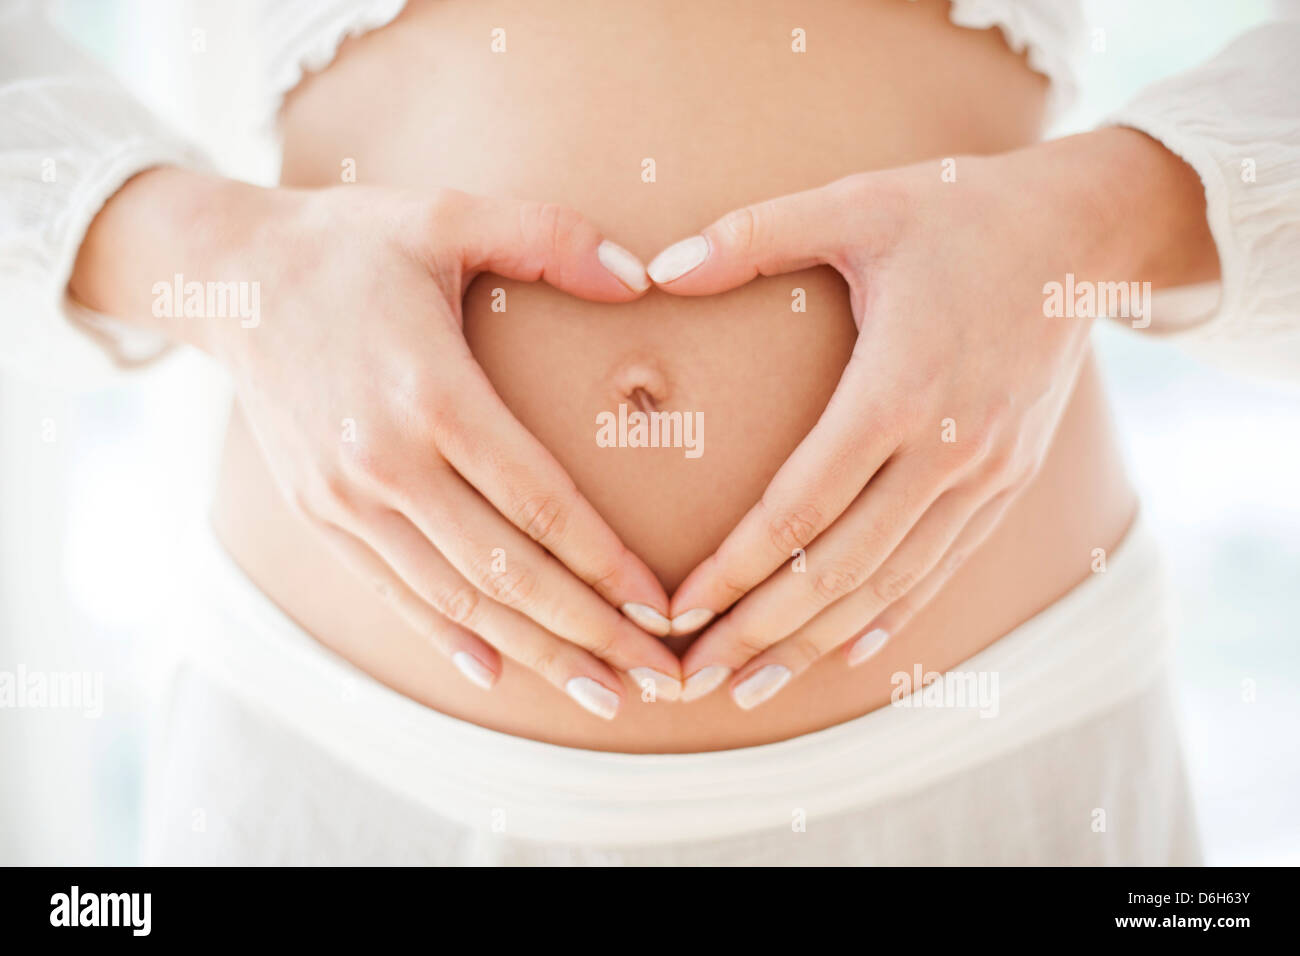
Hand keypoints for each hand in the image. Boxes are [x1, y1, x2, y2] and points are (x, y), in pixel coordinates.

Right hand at [71, 168, 682, 717]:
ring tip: (602, 694)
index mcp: (429, 393)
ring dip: (536, 654)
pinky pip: (394, 594)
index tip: (666, 607)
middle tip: (659, 677)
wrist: (229, 279)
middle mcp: (384, 462)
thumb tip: (641, 277)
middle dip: (591, 634)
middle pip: (506, 573)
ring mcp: (346, 499)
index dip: (608, 565)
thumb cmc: (352, 244)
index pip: (539, 504)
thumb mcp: (449, 214)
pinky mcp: (321, 515)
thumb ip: (551, 239)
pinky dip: (450, 639)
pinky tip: (499, 674)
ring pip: (456, 600)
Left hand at [646, 131, 1189, 707]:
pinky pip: (942, 568)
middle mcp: (947, 449)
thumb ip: (750, 235)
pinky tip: (846, 653)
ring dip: (815, 643)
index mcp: (898, 388)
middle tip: (694, 679)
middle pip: (839, 569)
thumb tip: (656, 270)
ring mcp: (986, 475)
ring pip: (890, 584)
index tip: (677, 612)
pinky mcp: (1009, 482)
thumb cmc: (960, 210)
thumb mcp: (856, 203)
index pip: (800, 507)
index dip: (734, 569)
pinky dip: (890, 616)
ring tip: (751, 687)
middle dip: (759, 631)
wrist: (1087, 232)